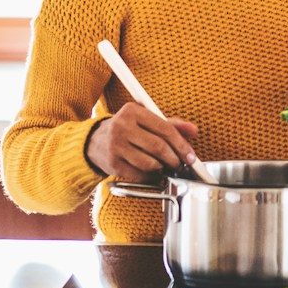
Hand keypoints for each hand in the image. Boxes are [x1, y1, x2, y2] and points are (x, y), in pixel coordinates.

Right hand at [86, 102, 200, 182]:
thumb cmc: (126, 129)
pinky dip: (151, 176)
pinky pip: (140, 174)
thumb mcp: (146, 120)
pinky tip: (153, 172)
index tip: (191, 156)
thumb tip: (193, 130)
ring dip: (163, 168)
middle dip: (174, 159)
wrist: (94, 142)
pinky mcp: (113, 164)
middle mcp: (122, 126)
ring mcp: (116, 146)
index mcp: (133, 111)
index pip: (164, 128)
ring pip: (150, 163)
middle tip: (180, 164)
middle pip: (158, 147)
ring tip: (165, 166)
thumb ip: (171, 124)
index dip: (181, 144)